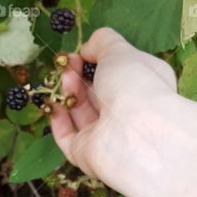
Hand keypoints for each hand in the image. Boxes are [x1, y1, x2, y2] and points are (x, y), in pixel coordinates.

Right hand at [50, 28, 177, 183]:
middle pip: (97, 93)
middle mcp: (128, 114)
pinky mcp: (87, 154)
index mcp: (144, 89)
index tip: (83, 52)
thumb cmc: (135, 86)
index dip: (99, 61)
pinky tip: (52, 103)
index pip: (120, 75)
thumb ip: (103, 42)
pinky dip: (58, 120)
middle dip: (79, 76)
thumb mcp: (120, 51)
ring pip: (81, 113)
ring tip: (65, 78)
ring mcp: (107, 137)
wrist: (135, 134)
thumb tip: (87, 49)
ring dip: (69, 92)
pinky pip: (67, 137)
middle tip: (68, 63)